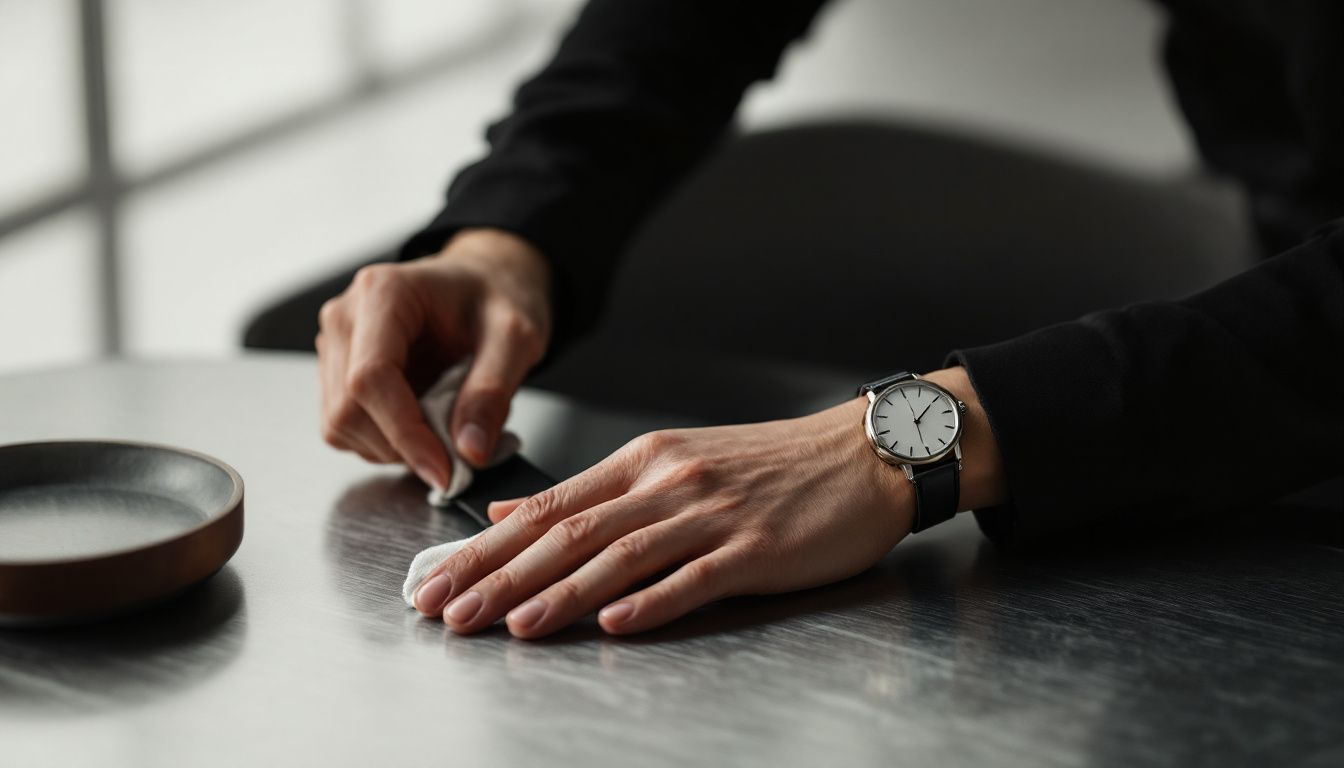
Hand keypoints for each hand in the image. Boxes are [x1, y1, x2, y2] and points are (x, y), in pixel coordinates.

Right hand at [317, 228, 551, 489]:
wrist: (484, 283)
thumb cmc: (497, 296)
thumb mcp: (515, 337)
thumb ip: (493, 391)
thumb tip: (469, 450)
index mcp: (383, 293)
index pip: (370, 378)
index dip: (404, 433)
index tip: (445, 468)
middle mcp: (345, 317)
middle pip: (347, 409)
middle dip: (402, 445)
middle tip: (457, 450)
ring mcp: (335, 345)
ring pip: (341, 426)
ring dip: (394, 447)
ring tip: (444, 424)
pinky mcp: (336, 372)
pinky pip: (346, 428)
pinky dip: (386, 442)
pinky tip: (422, 421)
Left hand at [410, 367, 1004, 637]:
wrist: (862, 453)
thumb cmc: (769, 465)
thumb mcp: (673, 462)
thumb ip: (595, 494)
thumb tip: (514, 515)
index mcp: (644, 461)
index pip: (549, 507)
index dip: (486, 548)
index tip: (436, 580)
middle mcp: (669, 481)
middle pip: (571, 532)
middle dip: (502, 576)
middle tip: (450, 612)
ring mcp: (714, 513)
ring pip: (622, 555)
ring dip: (562, 595)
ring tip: (512, 627)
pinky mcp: (758, 548)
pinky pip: (697, 577)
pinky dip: (653, 601)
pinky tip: (615, 625)